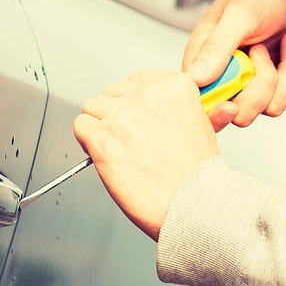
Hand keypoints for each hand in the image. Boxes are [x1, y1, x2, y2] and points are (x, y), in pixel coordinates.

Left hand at [74, 70, 219, 239]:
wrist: (191, 205)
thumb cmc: (197, 175)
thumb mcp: (204, 127)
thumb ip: (184, 107)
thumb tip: (173, 104)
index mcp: (175, 86)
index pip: (138, 80)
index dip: (135, 103)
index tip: (139, 119)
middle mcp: (148, 95)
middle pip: (114, 93)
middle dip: (117, 115)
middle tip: (129, 140)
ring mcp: (123, 115)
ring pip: (93, 107)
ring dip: (100, 126)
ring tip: (118, 149)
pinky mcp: (102, 137)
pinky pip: (80, 126)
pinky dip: (87, 141)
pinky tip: (104, 155)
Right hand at [183, 0, 285, 127]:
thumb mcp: (241, 14)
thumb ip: (217, 47)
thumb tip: (195, 79)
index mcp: (206, 57)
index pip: (200, 100)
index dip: (216, 109)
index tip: (232, 103)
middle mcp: (229, 74)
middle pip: (239, 113)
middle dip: (260, 87)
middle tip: (262, 50)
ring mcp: (257, 81)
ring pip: (270, 108)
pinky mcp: (283, 84)